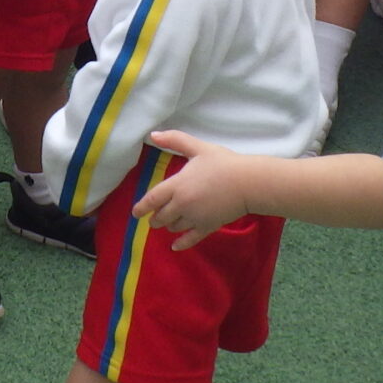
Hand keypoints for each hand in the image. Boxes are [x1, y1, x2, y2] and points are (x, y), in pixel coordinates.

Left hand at [131, 130, 249, 249]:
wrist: (247, 183)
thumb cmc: (223, 163)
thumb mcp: (198, 147)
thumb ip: (175, 140)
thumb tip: (152, 135)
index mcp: (177, 185)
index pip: (153, 199)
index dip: (142, 207)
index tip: (135, 213)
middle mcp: (182, 204)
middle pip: (161, 216)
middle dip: (155, 218)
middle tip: (153, 219)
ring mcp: (194, 218)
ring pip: (174, 227)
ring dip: (168, 226)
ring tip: (169, 223)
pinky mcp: (207, 227)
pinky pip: (190, 239)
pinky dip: (181, 244)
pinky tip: (174, 247)